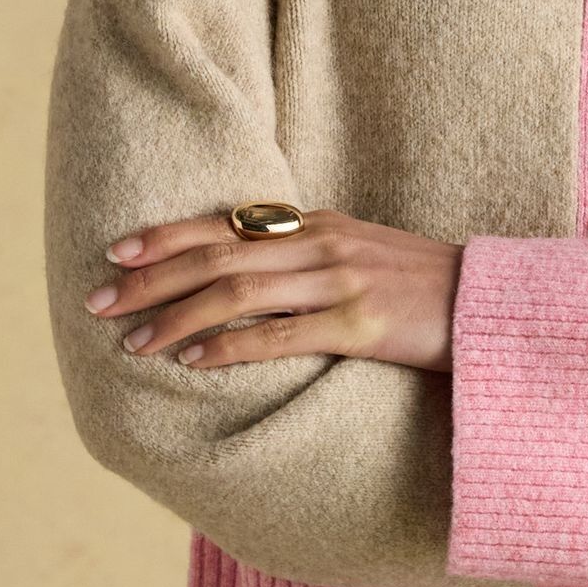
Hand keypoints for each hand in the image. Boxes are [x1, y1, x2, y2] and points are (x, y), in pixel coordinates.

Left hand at [81, 210, 462, 373]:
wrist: (489, 303)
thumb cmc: (422, 287)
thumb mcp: (359, 254)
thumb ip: (303, 256)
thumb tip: (240, 272)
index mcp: (316, 224)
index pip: (224, 224)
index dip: (165, 237)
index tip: (115, 253)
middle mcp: (321, 243)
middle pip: (217, 256)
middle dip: (151, 280)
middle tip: (98, 303)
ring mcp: (341, 281)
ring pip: (238, 292)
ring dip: (177, 318)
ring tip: (134, 343)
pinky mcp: (361, 322)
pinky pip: (282, 334)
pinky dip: (232, 347)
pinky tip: (195, 362)